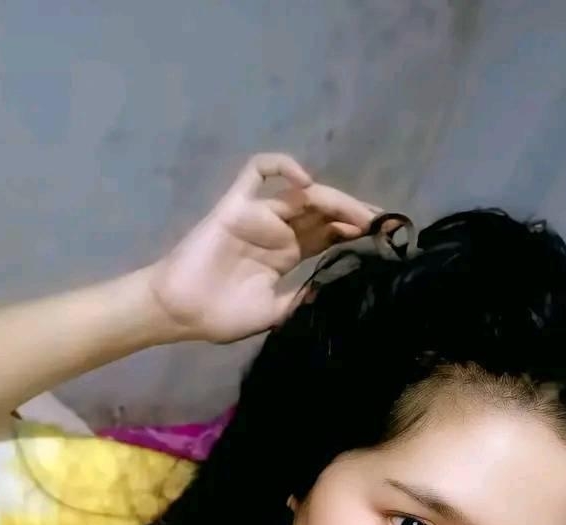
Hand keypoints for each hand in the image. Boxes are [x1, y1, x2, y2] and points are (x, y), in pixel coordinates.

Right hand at [149, 153, 376, 342]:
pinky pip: (257, 172)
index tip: (384, 240)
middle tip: (383, 225)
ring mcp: (258, 215)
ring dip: (334, 199)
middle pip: (323, 212)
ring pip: (302, 194)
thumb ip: (301, 299)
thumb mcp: (274, 314)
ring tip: (361, 215)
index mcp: (287, 256)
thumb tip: (332, 288)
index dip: (355, 233)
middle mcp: (278, 231)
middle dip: (354, 215)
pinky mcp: (236, 205)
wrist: (181, 312)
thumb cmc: (221, 316)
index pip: (328, 235)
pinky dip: (281, 166)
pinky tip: (305, 182)